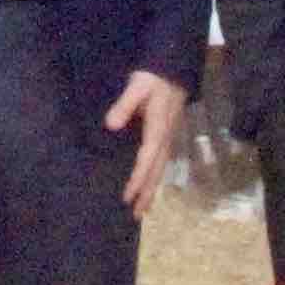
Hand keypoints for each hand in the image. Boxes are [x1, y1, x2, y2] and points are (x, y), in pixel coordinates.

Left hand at [104, 69, 190, 219]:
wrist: (173, 70)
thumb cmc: (153, 78)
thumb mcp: (136, 87)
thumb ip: (124, 105)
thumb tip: (111, 125)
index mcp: (158, 129)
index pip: (146, 160)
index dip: (138, 179)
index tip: (128, 196)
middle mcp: (165, 139)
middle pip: (156, 171)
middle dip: (147, 193)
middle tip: (136, 215)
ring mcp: (168, 139)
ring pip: (161, 170)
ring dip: (152, 189)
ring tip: (143, 209)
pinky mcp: (166, 136)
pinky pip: (161, 163)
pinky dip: (155, 177)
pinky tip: (149, 186)